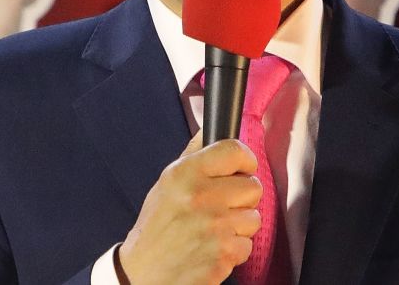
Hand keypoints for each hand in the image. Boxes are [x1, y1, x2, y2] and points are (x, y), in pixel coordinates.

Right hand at [118, 132, 262, 284]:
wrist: (144, 273)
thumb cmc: (157, 227)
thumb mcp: (167, 183)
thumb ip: (193, 154)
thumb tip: (210, 128)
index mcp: (185, 173)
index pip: (234, 150)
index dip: (245, 160)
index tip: (242, 168)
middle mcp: (201, 197)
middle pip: (253, 186)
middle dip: (243, 197)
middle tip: (223, 205)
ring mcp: (215, 227)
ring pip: (254, 217)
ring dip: (239, 225)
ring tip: (215, 229)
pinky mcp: (223, 254)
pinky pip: (247, 245)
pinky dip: (234, 249)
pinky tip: (213, 248)